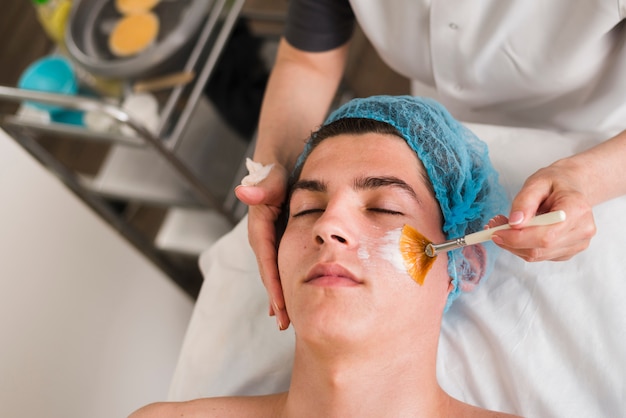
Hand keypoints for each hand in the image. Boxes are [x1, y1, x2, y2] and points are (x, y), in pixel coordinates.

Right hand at [235, 163, 290, 329]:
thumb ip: (263, 186)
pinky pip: (283, 264)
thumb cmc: (279, 167)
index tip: (282, 307)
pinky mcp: (281, 238)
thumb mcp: (273, 174)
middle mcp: (263, 236)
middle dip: (277, 298)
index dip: (274, 284)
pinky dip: (286, 281)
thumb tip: (242, 192)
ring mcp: (272, 239)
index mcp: (260, 226)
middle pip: (270, 273)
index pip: (267, 260)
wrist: (284, 159)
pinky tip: (292, 298)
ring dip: (280, 295)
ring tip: (287, 320)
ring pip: (276, 272)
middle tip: (286, 324)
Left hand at [492, 159, 595, 260]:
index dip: (518, 238)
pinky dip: (522, 246)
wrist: (573, 186)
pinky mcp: (568, 251)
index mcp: (577, 210)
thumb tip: (514, 223)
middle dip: (510, 241)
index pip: (546, 236)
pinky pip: (539, 255)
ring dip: (513, 244)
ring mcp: (577, 243)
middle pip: (539, 249)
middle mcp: (582, 230)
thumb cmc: (556, 182)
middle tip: (494, 226)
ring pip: (536, 255)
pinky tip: (518, 232)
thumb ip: (524, 202)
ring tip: (503, 225)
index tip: (496, 232)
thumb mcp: (537, 182)